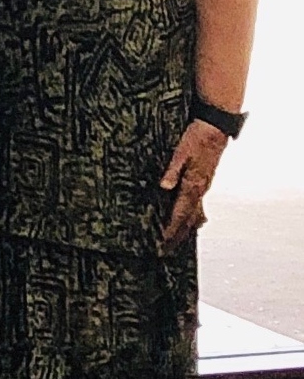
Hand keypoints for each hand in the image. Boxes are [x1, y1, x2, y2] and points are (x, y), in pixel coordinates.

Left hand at [160, 118, 229, 246]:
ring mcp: (204, 187)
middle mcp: (200, 190)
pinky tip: (196, 222)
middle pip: (188, 220)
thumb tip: (164, 187)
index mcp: (193, 185)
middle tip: (166, 250)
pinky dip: (195, 217)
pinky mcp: (204, 182)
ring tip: (177, 242)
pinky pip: (200, 205)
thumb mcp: (180, 152)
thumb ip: (172, 170)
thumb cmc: (197, 139)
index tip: (163, 242)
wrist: (214, 129)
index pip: (180, 213)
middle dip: (177, 236)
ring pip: (196, 214)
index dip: (171, 229)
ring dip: (186, 229)